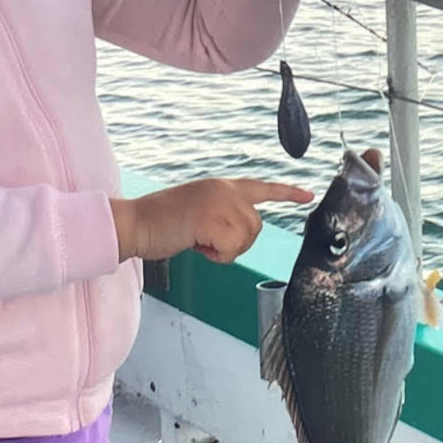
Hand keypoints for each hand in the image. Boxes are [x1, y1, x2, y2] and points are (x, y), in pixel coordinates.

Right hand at [113, 178, 314, 263]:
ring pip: (245, 239)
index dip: (286, 193)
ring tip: (198, 240)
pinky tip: (196, 244)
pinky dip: (216, 255)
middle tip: (206, 239)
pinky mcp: (211, 219)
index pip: (262, 187)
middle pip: (256, 227)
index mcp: (222, 186)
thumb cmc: (161, 222)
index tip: (307, 195)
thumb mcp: (199, 210)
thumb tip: (241, 231)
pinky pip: (231, 249)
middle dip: (236, 242)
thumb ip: (223, 214)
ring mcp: (219, 203)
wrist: (135, 222)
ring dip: (224, 250)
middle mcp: (225, 190)